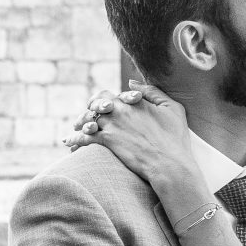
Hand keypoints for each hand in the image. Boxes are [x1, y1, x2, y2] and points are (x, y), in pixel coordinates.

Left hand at [64, 84, 197, 193]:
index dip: (103, 100)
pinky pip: (84, 138)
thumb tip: (132, 81)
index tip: (101, 107)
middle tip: (85, 117)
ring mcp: (112, 125)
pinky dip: (75, 140)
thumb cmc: (175, 138)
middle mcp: (120, 110)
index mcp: (133, 101)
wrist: (170, 164)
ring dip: (80, 125)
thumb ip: (152, 91)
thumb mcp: (172, 107)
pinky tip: (70, 144)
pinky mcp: (107, 141)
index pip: (110, 94)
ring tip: (75, 131)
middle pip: (95, 104)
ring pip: (87, 120)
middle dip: (89, 109)